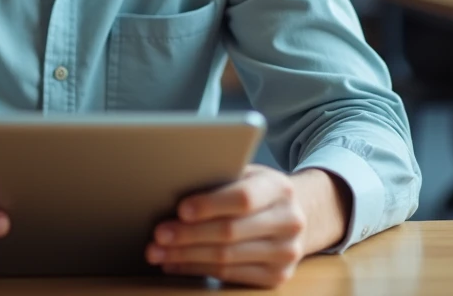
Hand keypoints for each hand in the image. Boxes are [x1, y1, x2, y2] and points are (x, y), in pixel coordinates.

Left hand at [146, 165, 307, 288]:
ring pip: (226, 258)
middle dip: (188, 235)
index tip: (180, 210)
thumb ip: (220, 180)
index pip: (243, 198)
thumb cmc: (256, 191)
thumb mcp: (246, 175)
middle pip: (230, 232)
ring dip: (186, 256)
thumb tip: (172, 187)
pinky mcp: (277, 277)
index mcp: (280, 188)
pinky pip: (229, 276)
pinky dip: (197, 269)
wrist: (294, 215)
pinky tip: (176, 263)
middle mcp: (289, 221)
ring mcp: (286, 253)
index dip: (210, 205)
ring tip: (158, 252)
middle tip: (158, 234)